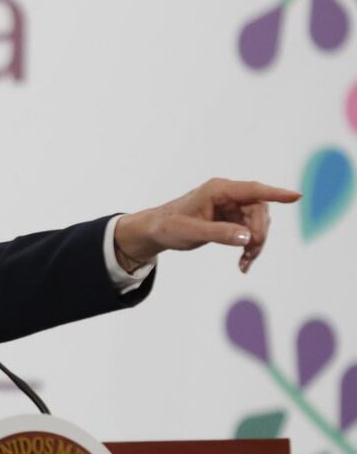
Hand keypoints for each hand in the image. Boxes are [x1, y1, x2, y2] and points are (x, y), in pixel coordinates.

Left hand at [114, 178, 300, 273]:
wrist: (156, 230)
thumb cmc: (168, 226)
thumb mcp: (191, 232)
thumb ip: (219, 233)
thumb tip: (247, 236)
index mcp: (217, 190)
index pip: (252, 190)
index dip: (275, 193)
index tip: (297, 197)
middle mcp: (227, 195)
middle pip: (259, 210)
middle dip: (260, 233)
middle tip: (251, 253)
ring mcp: (230, 206)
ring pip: (256, 223)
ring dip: (255, 243)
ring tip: (245, 263)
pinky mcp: (230, 218)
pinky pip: (249, 231)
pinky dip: (249, 247)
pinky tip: (243, 263)